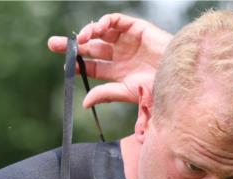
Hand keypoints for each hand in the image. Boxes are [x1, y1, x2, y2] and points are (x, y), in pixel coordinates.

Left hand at [48, 13, 171, 107]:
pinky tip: (96, 29)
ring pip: (101, 33)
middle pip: (91, 47)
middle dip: (72, 45)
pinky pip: (116, 21)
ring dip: (88, 33)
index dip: (77, 64)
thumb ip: (105, 95)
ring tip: (80, 39)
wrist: (179, 75)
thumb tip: (84, 102)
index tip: (65, 65)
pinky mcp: (137, 28)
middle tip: (53, 44)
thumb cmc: (158, 88)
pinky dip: (104, 22)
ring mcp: (128, 42)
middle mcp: (121, 56)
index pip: (92, 67)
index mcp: (118, 73)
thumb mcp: (127, 92)